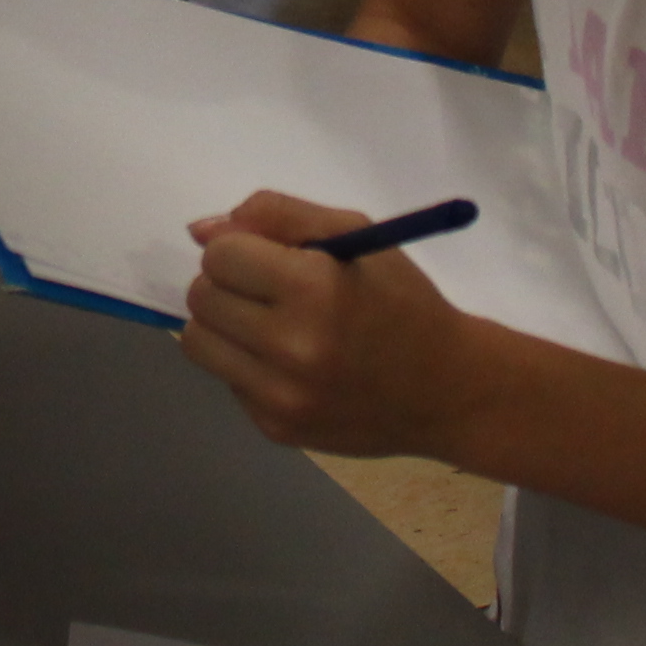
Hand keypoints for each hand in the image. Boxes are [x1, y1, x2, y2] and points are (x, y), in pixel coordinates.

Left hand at [174, 190, 489, 460]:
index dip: (238, 249)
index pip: (218, 256)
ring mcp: (281, 395)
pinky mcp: (277, 428)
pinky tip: (291, 365)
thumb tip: (200, 230)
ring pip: (198, 342)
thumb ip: (276, 216)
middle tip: (269, 292)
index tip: (267, 259)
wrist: (448, 391)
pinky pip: (228, 381)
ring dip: (225, 326)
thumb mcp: (352, 234)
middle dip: (227, 285)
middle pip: (201, 298)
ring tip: (270, 325)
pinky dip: (248, 366)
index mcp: (313, 288)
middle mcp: (291, 346)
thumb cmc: (402, 302)